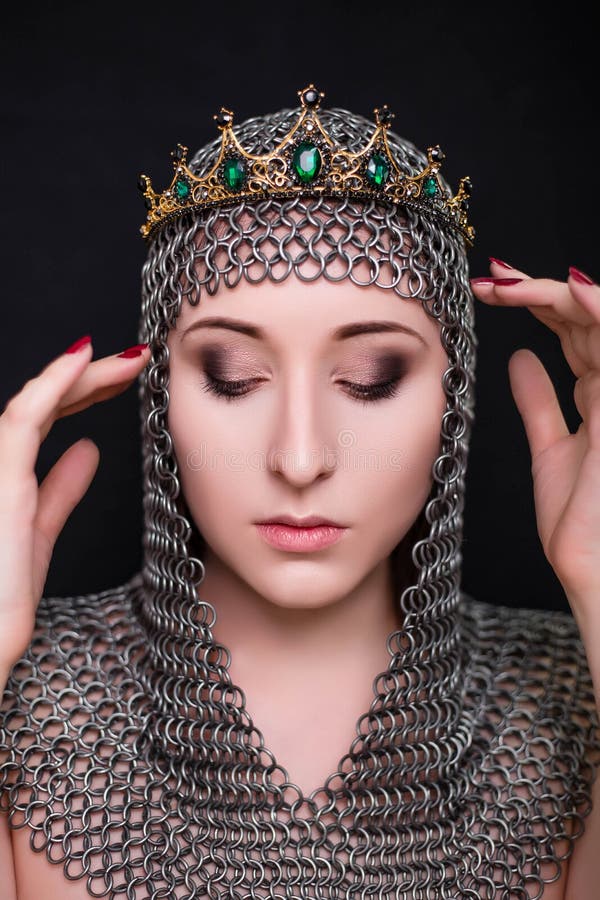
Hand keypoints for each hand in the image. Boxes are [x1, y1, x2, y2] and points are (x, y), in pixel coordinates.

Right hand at [0, 336, 150, 678]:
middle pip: (45, 403)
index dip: (83, 390)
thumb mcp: (40, 534)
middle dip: (93, 377)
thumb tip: (87, 449)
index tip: (123, 376)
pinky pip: (23, 420)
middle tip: (138, 358)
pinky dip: (54, 385)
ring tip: (132, 359)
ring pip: (37, 402)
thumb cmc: (1, 598)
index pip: (45, 416)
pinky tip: (84, 359)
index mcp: (6, 474)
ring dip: (85, 374)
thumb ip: (60, 489)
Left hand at [470, 261, 599, 620]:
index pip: (573, 330)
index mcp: (599, 395)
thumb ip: (539, 402)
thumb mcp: (549, 447)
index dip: (536, 303)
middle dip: (537, 290)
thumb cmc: (580, 521)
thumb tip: (520, 359)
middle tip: (490, 278)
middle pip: (585, 317)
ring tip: (507, 281)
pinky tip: (568, 291)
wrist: (594, 568)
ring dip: (554, 294)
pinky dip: (598, 313)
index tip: (488, 289)